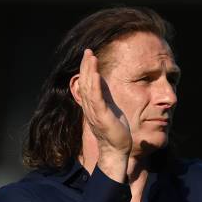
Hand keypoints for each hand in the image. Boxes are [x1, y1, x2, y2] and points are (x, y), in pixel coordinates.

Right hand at [72, 49, 130, 181]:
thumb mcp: (110, 110)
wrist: (116, 150)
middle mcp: (90, 108)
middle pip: (85, 83)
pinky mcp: (102, 117)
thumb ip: (105, 97)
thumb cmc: (115, 132)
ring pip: (89, 88)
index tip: (89, 56)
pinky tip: (96, 74)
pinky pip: (96, 99)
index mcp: (92, 106)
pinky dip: (95, 86)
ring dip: (89, 72)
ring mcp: (94, 112)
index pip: (87, 84)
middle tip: (87, 51)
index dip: (87, 69)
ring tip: (90, 57)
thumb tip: (104, 82)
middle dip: (86, 66)